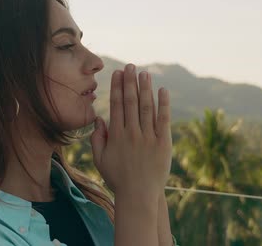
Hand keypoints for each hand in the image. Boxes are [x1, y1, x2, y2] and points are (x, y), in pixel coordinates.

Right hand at [90, 64, 172, 196]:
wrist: (139, 195)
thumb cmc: (117, 178)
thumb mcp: (100, 160)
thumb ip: (97, 139)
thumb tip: (99, 119)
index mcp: (116, 135)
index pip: (116, 105)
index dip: (116, 87)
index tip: (117, 73)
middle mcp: (132, 133)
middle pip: (130, 101)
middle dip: (130, 82)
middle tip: (130, 66)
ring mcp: (148, 137)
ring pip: (146, 107)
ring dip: (145, 88)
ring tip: (144, 73)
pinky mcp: (163, 143)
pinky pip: (163, 120)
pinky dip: (163, 104)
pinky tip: (162, 90)